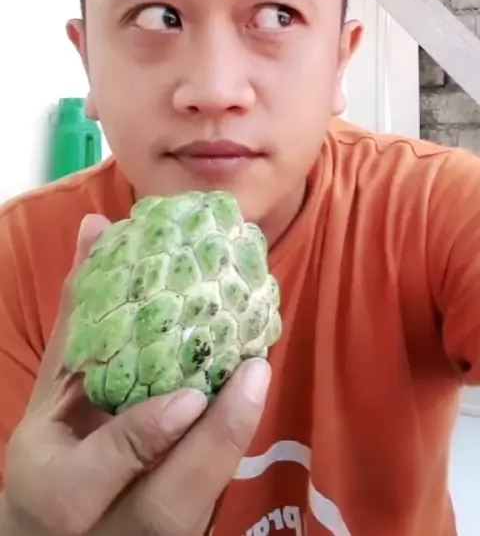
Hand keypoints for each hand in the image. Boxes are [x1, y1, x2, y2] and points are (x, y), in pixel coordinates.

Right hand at [3, 215, 270, 535]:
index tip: (189, 397)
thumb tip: (98, 228)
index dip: (138, 440)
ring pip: (199, 511)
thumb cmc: (52, 450)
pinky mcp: (181, 535)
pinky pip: (212, 498)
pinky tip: (251, 390)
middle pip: (164, 511)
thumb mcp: (50, 393)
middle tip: (255, 371)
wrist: (55, 533)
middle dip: (216, 444)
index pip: (84, 487)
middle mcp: (104, 531)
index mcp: (52, 494)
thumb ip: (76, 319)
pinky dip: (233, 445)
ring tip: (259, 372)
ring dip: (235, 441)